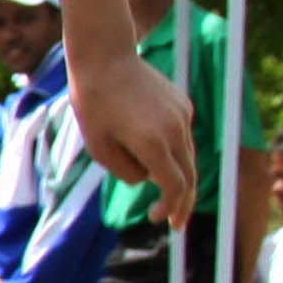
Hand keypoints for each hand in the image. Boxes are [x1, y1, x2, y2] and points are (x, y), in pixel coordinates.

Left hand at [65, 51, 198, 223]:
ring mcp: (183, 115)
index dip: (171, 208)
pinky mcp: (183, 105)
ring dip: (178, 176)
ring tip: (162, 192)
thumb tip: (149, 180)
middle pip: (189, 176)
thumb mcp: (99, 147)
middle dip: (183, 202)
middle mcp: (175, 130)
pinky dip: (174, 151)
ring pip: (189, 156)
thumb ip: (126, 171)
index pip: (174, 186)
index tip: (159, 220)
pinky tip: (151, 149)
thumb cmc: (93, 105)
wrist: (105, 59)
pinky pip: (182, 136)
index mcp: (153, 143)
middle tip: (176, 224)